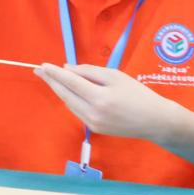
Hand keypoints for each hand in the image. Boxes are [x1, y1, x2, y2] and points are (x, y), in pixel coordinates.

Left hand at [34, 63, 178, 141]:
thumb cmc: (138, 94)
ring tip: (50, 77)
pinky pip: (77, 110)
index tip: (43, 65)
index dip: (55, 73)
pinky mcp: (94, 129)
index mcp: (100, 98)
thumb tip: (67, 69)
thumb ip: (90, 72)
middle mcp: (92, 113)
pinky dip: (70, 99)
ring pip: (69, 103)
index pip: (70, 82)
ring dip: (59, 90)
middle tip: (38, 70)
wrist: (154, 121)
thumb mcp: (116, 76)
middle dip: (51, 81)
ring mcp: (92, 124)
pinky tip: (67, 90)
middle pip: (65, 94)